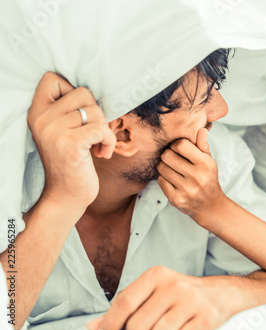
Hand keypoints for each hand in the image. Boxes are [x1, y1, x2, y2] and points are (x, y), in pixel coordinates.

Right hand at [27, 72, 115, 212]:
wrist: (66, 195)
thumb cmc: (72, 161)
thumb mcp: (62, 131)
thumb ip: (69, 110)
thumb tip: (95, 91)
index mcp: (36, 112)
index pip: (52, 78)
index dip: (73, 91)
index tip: (80, 115)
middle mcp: (41, 118)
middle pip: (83, 93)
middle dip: (96, 113)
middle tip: (93, 133)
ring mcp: (54, 131)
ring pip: (96, 111)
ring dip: (105, 130)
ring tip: (97, 145)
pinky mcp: (70, 144)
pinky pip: (102, 128)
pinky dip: (109, 141)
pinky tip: (102, 153)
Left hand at [86, 266, 226, 329]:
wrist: (221, 293)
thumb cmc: (180, 296)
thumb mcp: (152, 294)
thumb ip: (124, 309)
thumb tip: (93, 327)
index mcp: (156, 275)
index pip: (124, 302)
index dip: (110, 324)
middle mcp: (173, 285)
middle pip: (138, 324)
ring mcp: (191, 301)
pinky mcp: (205, 317)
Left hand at [157, 128, 225, 221]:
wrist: (210, 206)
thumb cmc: (208, 179)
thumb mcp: (209, 162)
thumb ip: (203, 145)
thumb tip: (201, 129)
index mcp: (205, 164)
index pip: (181, 144)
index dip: (176, 145)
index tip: (178, 149)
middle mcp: (197, 176)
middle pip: (167, 155)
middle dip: (168, 155)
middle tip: (172, 159)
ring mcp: (186, 189)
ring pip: (161, 168)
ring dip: (164, 167)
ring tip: (172, 170)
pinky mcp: (176, 199)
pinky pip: (160, 181)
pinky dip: (164, 179)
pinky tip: (172, 180)